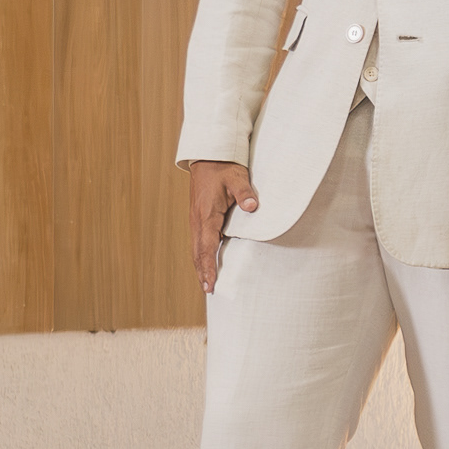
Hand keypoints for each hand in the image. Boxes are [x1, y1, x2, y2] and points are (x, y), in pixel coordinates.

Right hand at [189, 161, 258, 294]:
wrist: (208, 157)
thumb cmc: (224, 167)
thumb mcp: (237, 178)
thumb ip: (245, 193)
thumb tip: (252, 207)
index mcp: (206, 214)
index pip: (206, 246)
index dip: (208, 267)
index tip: (210, 284)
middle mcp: (197, 220)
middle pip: (198, 252)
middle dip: (202, 272)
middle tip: (209, 291)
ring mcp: (196, 219)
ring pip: (197, 248)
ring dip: (200, 265)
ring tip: (206, 284)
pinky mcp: (199, 217)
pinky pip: (199, 240)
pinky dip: (202, 255)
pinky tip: (207, 263)